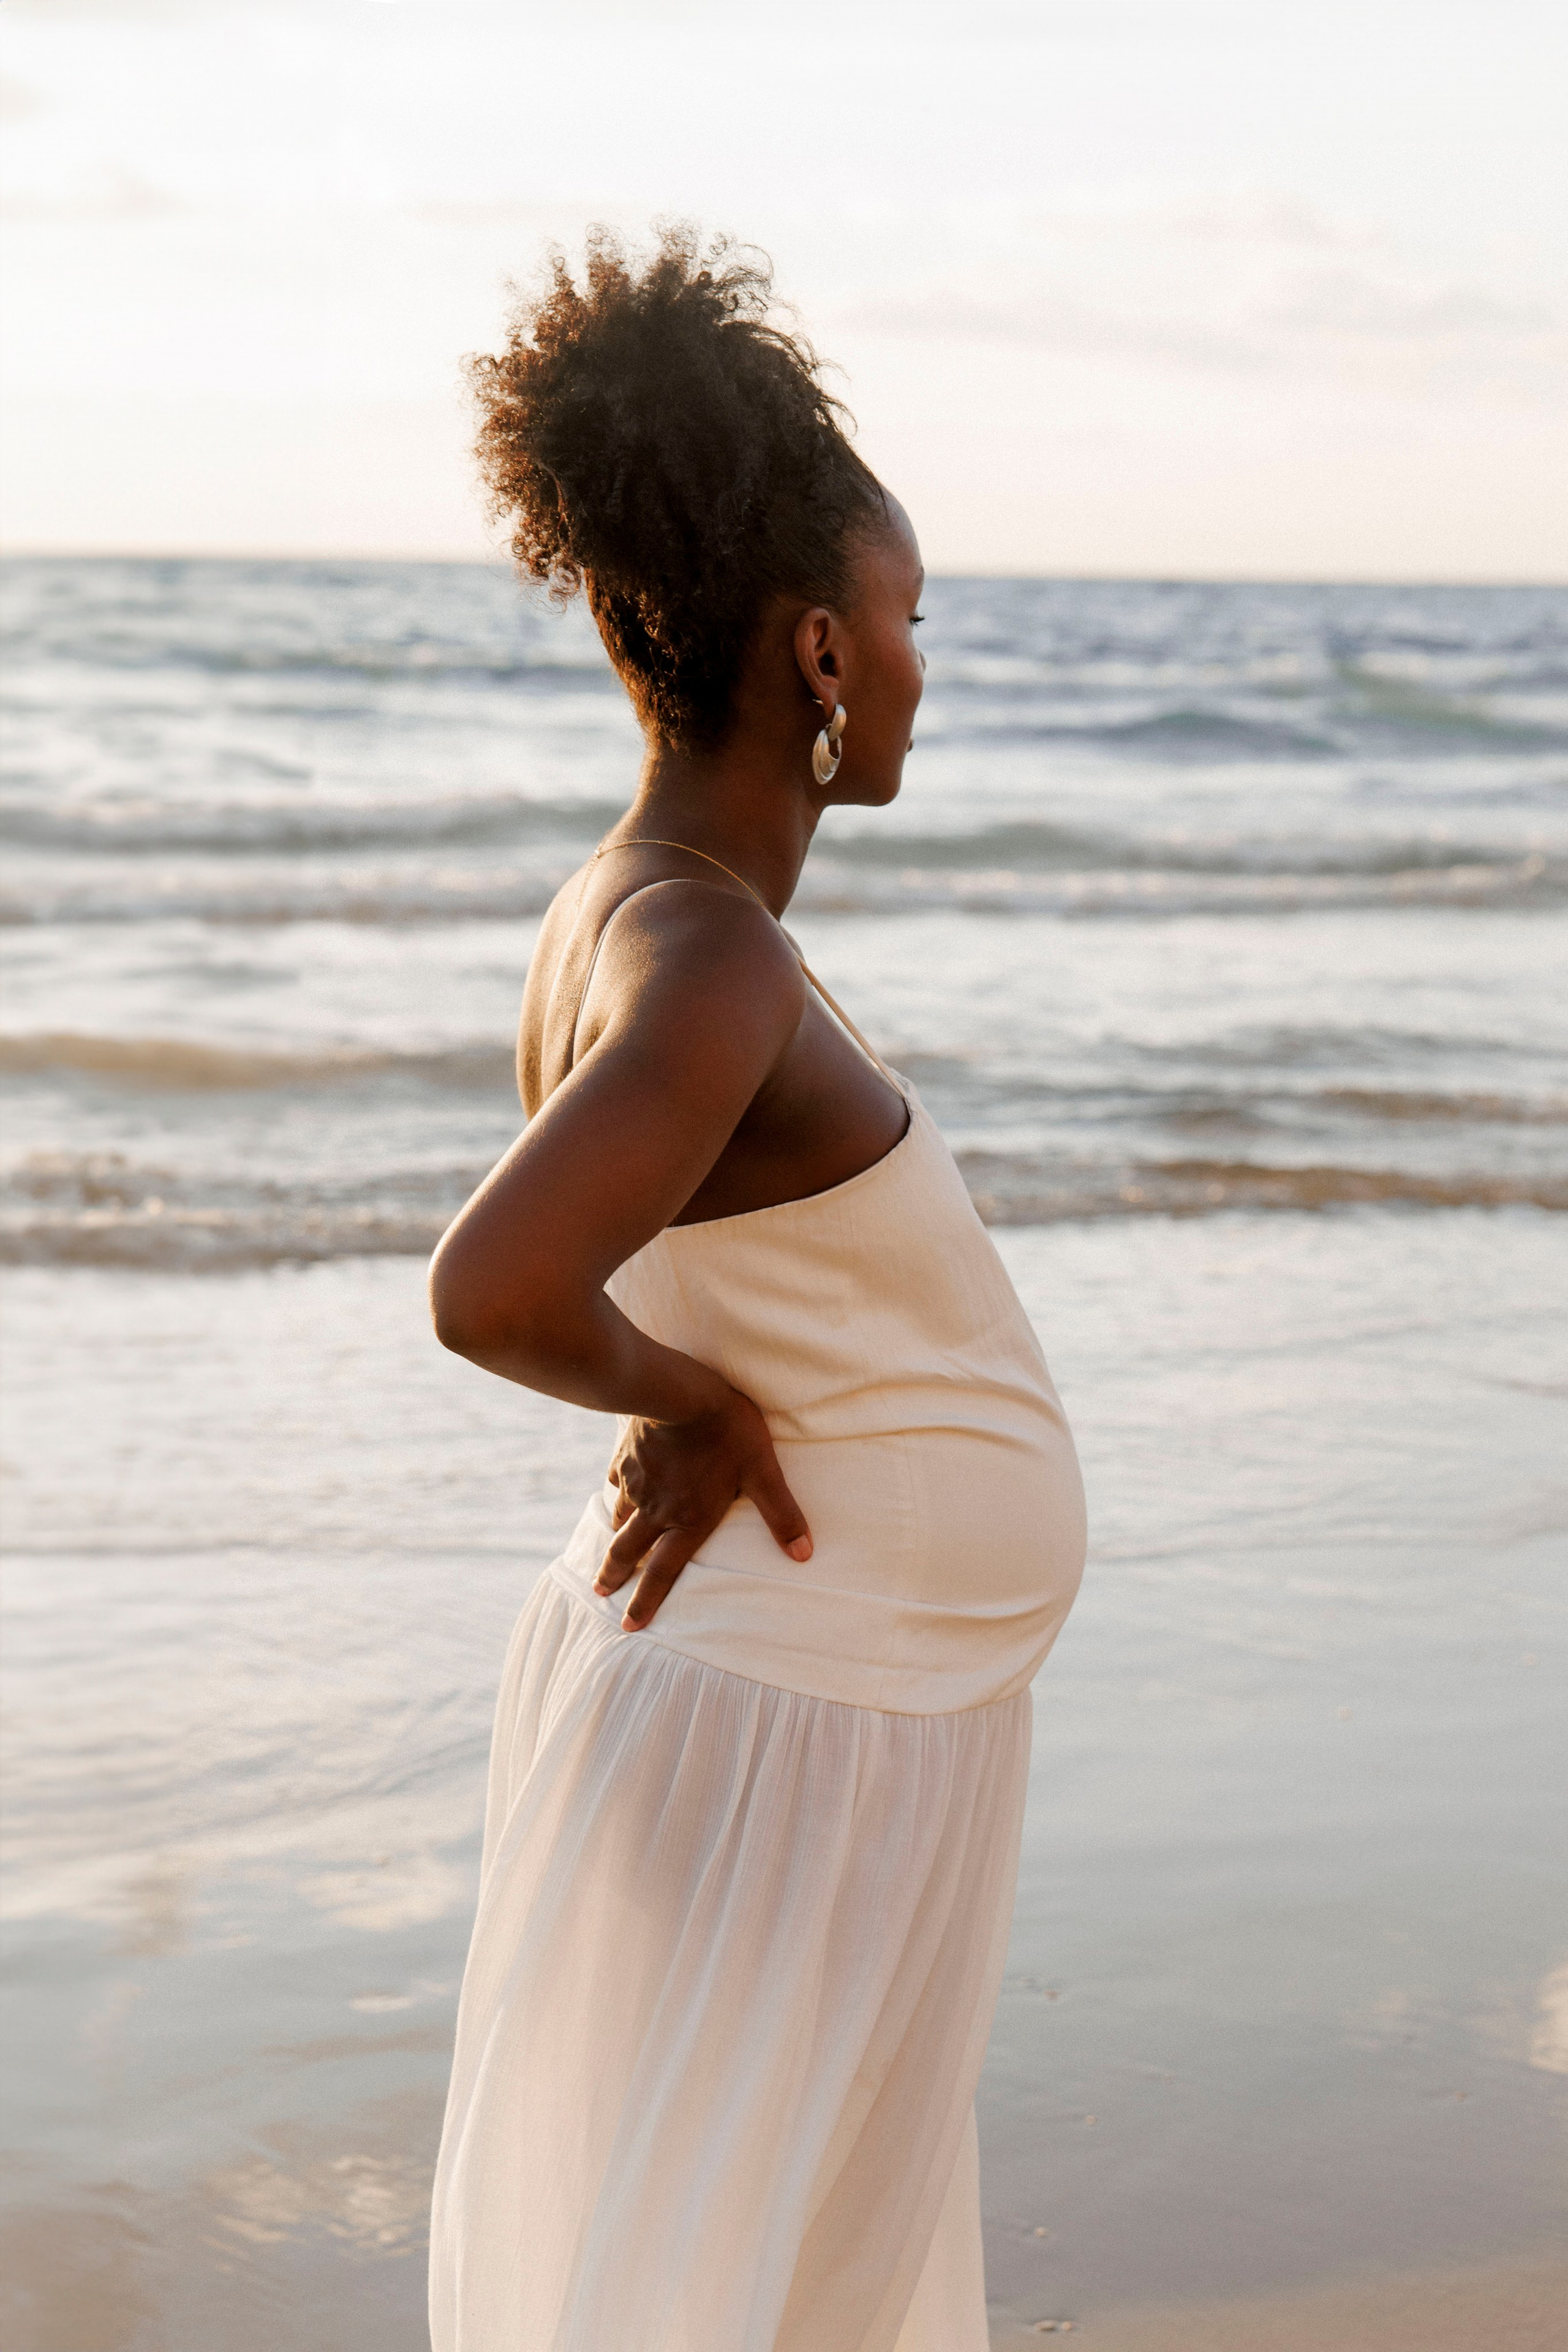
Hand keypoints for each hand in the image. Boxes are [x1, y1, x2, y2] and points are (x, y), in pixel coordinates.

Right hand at [595, 1389, 811, 1629]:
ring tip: (610, 1543)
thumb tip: (804, 1554)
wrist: (680, 1391)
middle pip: (628, 1550)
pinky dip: (617, 1487)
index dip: (646, 1601)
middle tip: (599, 1592)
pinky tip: (617, 1484)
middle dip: (614, 1575)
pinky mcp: (625, 1455)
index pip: (663, 1572)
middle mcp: (656, 1509)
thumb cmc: (728, 1432)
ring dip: (615, 1535)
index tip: (629, 1625)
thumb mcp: (762, 1472)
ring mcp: (636, 1482)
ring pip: (620, 1515)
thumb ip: (781, 1514)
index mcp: (688, 1520)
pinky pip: (616, 1478)